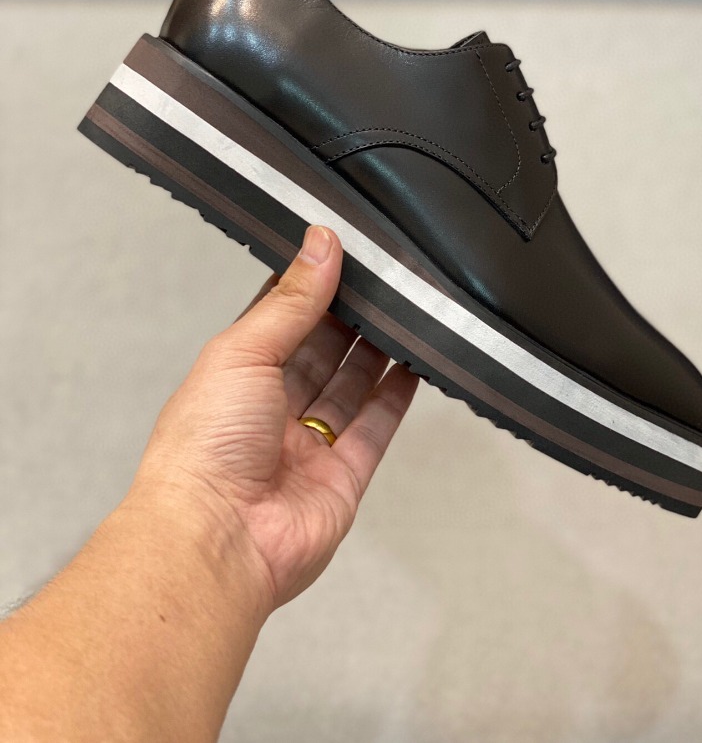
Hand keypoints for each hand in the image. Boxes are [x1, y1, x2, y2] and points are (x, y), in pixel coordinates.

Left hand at [129, 224, 418, 612]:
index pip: (278, 320)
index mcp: (235, 376)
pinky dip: (396, 395)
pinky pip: (376, 428)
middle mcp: (270, 409)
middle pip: (320, 352)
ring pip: (351, 387)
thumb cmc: (205, 445)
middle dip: (350, 316)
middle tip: (385, 278)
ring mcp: (308, 445)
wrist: (217, 540)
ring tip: (408, 309)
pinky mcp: (343, 477)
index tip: (341, 253)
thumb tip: (321, 242)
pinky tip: (415, 363)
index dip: (308, 288)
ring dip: (377, 350)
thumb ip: (292, 300)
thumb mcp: (244, 351)